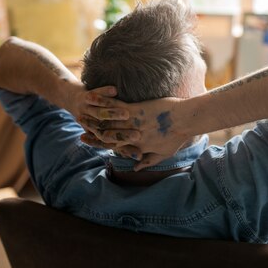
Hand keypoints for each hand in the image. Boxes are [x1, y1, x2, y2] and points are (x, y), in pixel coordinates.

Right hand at [77, 90, 193, 170]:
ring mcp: (133, 124)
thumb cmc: (178, 136)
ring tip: (82, 114)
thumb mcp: (164, 153)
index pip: (114, 147)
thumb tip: (136, 168)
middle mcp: (132, 137)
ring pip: (108, 123)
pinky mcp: (136, 110)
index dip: (99, 144)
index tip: (88, 141)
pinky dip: (104, 104)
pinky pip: (116, 108)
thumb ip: (149, 160)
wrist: (187, 119)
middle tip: (80, 128)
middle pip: (107, 136)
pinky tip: (94, 100)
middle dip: (92, 132)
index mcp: (138, 147)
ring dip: (94, 119)